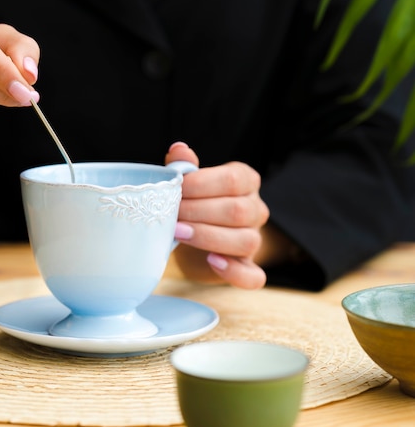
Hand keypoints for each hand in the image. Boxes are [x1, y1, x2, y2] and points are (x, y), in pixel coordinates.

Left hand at [165, 142, 268, 288]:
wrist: (194, 241)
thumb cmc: (192, 204)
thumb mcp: (187, 184)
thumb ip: (185, 167)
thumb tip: (178, 150)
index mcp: (245, 181)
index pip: (232, 179)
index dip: (202, 184)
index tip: (175, 189)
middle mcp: (255, 210)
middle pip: (238, 211)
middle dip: (200, 212)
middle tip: (171, 215)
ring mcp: (255, 240)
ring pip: (246, 241)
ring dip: (209, 237)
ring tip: (179, 234)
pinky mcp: (248, 268)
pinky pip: (253, 276)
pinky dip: (234, 272)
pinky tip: (212, 261)